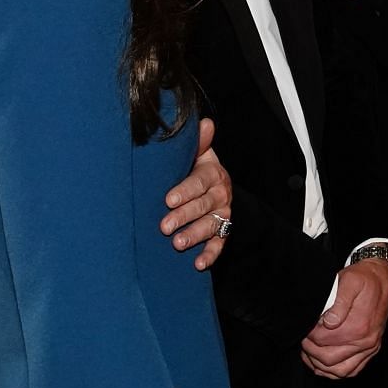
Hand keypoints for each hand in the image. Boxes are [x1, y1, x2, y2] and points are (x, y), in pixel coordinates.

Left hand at [160, 118, 233, 270]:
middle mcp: (221, 194)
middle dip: (184, 216)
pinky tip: (197, 264)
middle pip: (203, 206)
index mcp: (213, 173)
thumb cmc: (196, 169)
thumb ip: (199, 142)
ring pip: (211, 225)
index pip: (199, 182)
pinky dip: (210, 255)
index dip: (185, 191)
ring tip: (178, 244)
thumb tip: (205, 123)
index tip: (168, 200)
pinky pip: (219, 244)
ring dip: (195, 235)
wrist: (213, 186)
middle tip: (165, 226)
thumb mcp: (197, 154)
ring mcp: (222, 214)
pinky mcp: (223, 231)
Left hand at [300, 259, 387, 378]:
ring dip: (320, 365)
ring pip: (340, 371)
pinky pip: (353, 370)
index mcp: (358, 326)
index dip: (309, 336)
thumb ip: (339, 302)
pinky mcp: (372, 349)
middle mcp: (365, 341)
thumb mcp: (349, 281)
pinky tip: (324, 364)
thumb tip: (328, 322)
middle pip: (328, 359)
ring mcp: (370, 348)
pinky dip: (336, 372)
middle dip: (310, 351)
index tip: (304, 328)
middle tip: (303, 339)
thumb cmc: (364, 279)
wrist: (383, 278)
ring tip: (309, 354)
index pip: (323, 341)